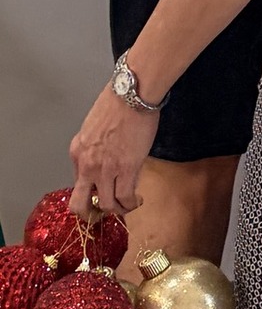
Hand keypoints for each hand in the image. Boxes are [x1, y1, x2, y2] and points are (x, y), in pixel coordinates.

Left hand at [70, 84, 157, 215]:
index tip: (102, 190)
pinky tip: (137, 199)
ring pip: (106, 205)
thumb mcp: (94, 127)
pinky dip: (131, 204)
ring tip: (128, 204)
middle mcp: (86, 165)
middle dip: (91, 213)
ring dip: (117, 209)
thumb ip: (94, 147)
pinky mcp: (126, 169)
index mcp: (77, 152)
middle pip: (80, 205)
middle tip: (105, 210)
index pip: (77, 183)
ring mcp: (105, 170)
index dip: (90, 190)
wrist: (132, 94)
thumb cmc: (117, 102)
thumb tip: (106, 158)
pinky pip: (125, 198)